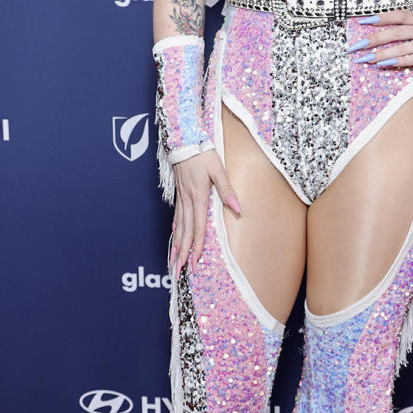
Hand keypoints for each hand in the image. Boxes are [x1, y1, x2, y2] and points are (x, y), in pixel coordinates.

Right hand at [170, 150, 240, 275]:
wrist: (184, 140)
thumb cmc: (203, 154)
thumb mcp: (218, 169)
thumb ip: (227, 190)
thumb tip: (238, 208)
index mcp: (198, 196)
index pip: (198, 227)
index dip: (197, 246)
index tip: (195, 262)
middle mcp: (188, 200)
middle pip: (185, 232)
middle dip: (183, 254)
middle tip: (179, 272)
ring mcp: (182, 198)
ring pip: (179, 227)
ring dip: (177, 246)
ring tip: (174, 262)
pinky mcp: (180, 194)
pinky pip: (176, 216)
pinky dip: (176, 230)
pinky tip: (175, 237)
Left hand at [349, 9, 412, 77]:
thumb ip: (407, 26)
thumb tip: (381, 28)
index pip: (397, 15)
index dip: (380, 17)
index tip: (362, 21)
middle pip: (395, 32)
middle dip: (373, 39)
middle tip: (357, 45)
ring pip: (400, 48)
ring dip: (380, 54)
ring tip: (365, 59)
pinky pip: (410, 59)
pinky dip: (395, 62)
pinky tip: (382, 64)